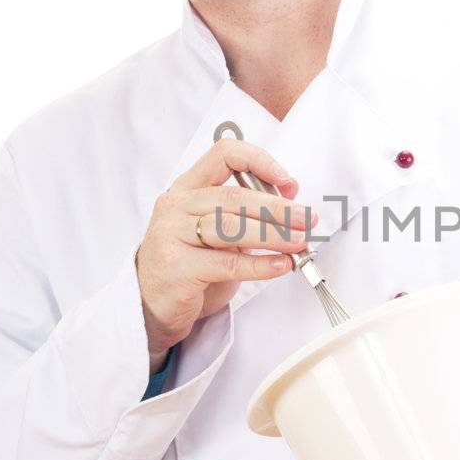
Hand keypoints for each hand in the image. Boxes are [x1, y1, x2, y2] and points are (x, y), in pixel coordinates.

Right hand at [136, 138, 317, 365]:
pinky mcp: (177, 267)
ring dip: (273, 235)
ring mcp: (172, 235)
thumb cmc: (190, 265)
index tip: (287, 181)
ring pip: (231, 228)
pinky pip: (227, 263)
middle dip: (278, 208)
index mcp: (187, 188)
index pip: (224, 154)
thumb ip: (246, 212)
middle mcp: (176, 206)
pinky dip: (260, 264)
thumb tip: (290, 194)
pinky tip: (281, 265)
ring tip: (299, 243)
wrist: (152, 304)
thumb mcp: (218, 232)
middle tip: (307, 219)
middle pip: (234, 196)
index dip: (259, 161)